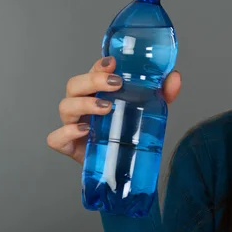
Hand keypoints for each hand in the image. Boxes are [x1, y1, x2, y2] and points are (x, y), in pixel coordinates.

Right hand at [46, 56, 181, 164]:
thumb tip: (175, 77)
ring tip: (107, 108)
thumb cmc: (130, 132)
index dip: (99, 65)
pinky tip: (84, 130)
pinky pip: (56, 137)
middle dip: (92, 80)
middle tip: (115, 84)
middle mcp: (83, 104)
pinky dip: (66, 132)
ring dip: (84, 104)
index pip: (93, 72)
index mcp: (98, 92)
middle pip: (75, 85)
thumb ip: (163, 93)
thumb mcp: (151, 110)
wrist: (126, 167)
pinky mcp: (69, 146)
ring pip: (65, 106)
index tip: (113, 63)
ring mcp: (73, 124)